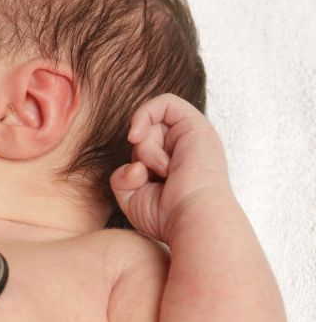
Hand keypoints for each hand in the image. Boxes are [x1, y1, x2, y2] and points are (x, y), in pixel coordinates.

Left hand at [110, 93, 230, 242]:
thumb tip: (134, 165)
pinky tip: (138, 137)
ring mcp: (193, 136)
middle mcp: (187, 148)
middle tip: (152, 178)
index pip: (146, 146)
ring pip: (153, 124)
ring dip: (146, 149)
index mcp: (177, 164)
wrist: (193, 218)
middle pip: (147, 135)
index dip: (135, 157)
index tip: (134, 177)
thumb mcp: (133, 197)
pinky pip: (165, 103)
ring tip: (163, 170)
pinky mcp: (197, 125)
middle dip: (140, 156)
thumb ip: (123, 177)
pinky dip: (145, 117)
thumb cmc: (168, 216)